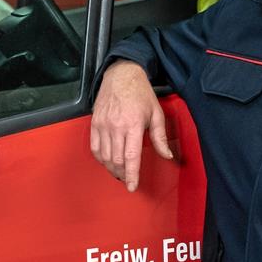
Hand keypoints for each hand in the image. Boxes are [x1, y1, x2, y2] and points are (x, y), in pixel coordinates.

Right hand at [90, 60, 172, 191]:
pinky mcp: (94, 123)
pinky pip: (95, 147)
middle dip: (123, 174)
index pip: (131, 157)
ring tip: (119, 172)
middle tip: (128, 178)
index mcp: (133, 124)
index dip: (132, 175)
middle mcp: (116, 126)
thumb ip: (160, 137)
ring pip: (104, 156)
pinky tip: (107, 161)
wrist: (121, 75)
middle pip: (116, 160)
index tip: (132, 187)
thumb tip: (167, 155)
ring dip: (112, 168)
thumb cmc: (141, 94)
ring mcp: (103, 125)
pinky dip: (101, 158)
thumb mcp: (156, 113)